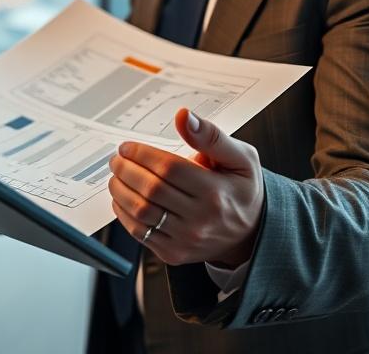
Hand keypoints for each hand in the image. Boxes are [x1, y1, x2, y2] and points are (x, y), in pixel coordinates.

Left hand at [108, 108, 263, 267]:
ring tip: (116, 176)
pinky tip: (122, 199)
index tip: (128, 147)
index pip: (169, 168)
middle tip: (117, 159)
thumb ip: (211, 136)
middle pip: (151, 190)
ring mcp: (186, 239)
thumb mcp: (240, 157)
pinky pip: (141, 233)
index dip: (142, 154)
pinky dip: (124, 214)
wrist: (252, 233)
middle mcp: (201, 219)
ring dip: (121, 191)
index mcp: (216, 191)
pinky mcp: (174, 253)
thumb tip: (184, 116)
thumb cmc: (242, 190)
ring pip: (141, 213)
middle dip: (126, 170)